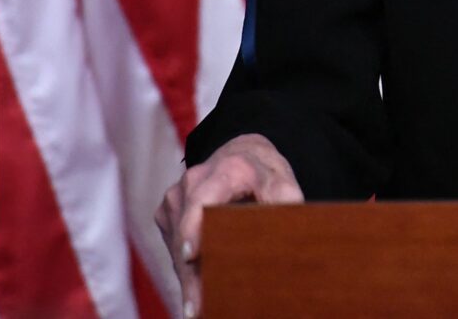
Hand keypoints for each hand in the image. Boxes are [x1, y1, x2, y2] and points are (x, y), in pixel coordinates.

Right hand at [155, 133, 302, 316]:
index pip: (203, 199)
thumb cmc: (263, 173)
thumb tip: (292, 235)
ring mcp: (174, 198)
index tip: (190, 254)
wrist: (239, 154)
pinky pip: (173, 247)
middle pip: (187, 234)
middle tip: (197, 309)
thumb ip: (287, 203)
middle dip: (191, 273)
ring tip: (197, 310)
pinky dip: (186, 269)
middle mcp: (193, 182)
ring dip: (188, 278)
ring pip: (177, 247)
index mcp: (225, 171)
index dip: (194, 226)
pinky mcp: (166, 214)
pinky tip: (198, 292)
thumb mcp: (282, 181)